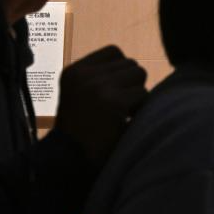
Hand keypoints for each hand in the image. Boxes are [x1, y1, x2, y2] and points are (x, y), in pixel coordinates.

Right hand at [53, 46, 147, 164]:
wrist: (69, 162)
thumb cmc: (80, 132)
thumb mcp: (80, 95)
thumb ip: (101, 78)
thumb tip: (136, 69)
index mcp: (74, 71)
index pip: (114, 52)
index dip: (122, 71)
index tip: (116, 92)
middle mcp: (83, 75)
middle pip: (131, 64)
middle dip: (132, 85)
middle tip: (120, 108)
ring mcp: (97, 87)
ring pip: (139, 75)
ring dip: (138, 95)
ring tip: (123, 114)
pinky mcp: (113, 102)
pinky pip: (144, 95)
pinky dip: (141, 109)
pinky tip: (126, 122)